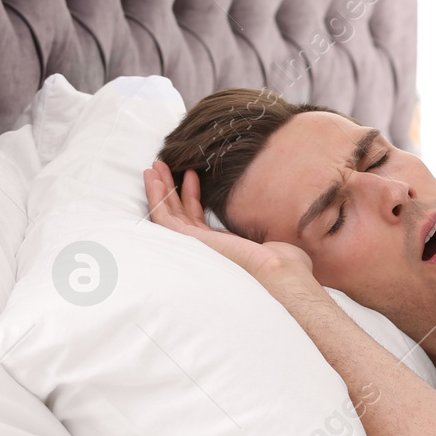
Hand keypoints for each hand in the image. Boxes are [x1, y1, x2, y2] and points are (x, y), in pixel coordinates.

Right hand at [143, 160, 311, 280]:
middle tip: (162, 166)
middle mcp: (203, 246)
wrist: (278, 270)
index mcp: (219, 245)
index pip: (196, 217)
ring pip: (166, 214)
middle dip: (169, 188)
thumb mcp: (269, 234)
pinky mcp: (188, 241)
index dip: (190, 195)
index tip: (191, 174)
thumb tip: (276, 215)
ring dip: (158, 189)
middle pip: (178, 213)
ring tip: (154, 166)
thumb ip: (261, 225)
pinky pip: (163, 218)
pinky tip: (154, 179)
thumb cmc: (281, 260)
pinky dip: (156, 198)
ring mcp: (194, 244)